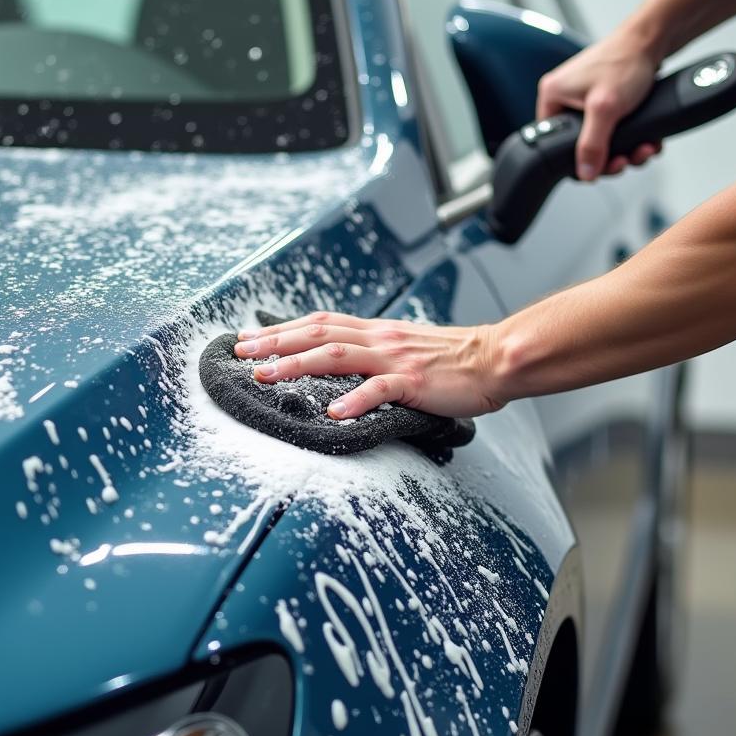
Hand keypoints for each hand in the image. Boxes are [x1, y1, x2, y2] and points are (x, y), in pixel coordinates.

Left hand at [233, 312, 504, 419]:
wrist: (496, 358)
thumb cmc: (455, 359)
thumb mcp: (407, 348)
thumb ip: (376, 353)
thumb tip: (344, 363)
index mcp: (377, 331)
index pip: (320, 323)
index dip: (282, 328)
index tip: (250, 337)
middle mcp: (380, 339)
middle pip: (318, 334)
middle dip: (275, 342)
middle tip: (240, 353)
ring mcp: (396, 359)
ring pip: (337, 356)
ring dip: (297, 364)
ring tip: (267, 377)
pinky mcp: (415, 383)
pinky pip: (379, 390)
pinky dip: (354, 400)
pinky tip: (333, 413)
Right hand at [536, 27, 662, 179]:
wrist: (652, 40)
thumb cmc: (625, 60)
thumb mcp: (605, 108)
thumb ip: (592, 144)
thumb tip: (585, 173)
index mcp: (552, 97)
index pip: (553, 144)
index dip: (577, 162)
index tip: (601, 167)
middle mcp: (566, 99)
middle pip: (581, 147)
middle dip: (609, 158)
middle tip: (625, 159)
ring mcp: (585, 101)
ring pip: (601, 142)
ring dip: (625, 151)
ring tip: (642, 148)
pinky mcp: (604, 102)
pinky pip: (613, 132)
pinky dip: (631, 139)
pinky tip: (645, 139)